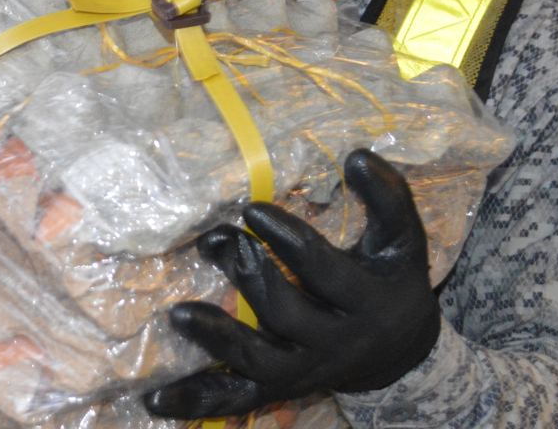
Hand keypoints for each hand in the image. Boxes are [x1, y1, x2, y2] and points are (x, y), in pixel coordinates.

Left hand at [144, 149, 440, 419]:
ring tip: (178, 313)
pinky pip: (236, 401)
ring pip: (258, 363)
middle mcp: (335, 343)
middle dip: (248, 276)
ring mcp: (304, 372)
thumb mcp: (402, 241)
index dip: (289, 241)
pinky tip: (155, 400)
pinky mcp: (278, 391)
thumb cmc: (389, 280)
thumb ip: (388, 198)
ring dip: (216, 339)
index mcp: (366, 302)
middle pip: (285, 315)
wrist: (400, 351)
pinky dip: (197, 402)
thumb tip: (357, 154)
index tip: (251, 210)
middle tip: (215, 240)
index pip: (324, 272)